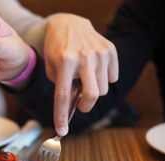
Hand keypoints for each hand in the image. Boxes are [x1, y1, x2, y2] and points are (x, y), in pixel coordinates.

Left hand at [44, 14, 117, 135]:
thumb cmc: (57, 50)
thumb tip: (72, 111)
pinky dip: (103, 79)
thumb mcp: (52, 69)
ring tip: (84, 77)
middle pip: (92, 96)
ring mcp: (100, 53)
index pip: (63, 97)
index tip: (61, 131)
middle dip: (86, 106)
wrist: (68, 24)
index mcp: (64, 63)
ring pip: (103, 89)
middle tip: (80, 104)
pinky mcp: (110, 50)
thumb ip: (63, 88)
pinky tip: (93, 69)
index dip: (61, 117)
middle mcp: (84, 57)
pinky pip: (112, 78)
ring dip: (93, 89)